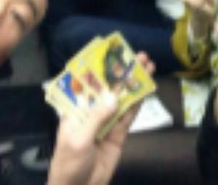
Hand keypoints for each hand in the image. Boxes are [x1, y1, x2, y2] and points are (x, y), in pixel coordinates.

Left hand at [47, 52, 153, 184]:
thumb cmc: (69, 164)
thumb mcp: (78, 139)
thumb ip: (96, 117)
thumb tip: (113, 96)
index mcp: (76, 109)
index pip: (88, 83)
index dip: (102, 68)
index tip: (115, 53)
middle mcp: (92, 111)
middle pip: (109, 88)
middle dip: (123, 72)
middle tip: (139, 57)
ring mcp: (107, 121)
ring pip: (122, 99)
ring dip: (134, 83)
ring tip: (148, 66)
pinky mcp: (119, 133)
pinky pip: (130, 115)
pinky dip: (138, 102)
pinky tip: (147, 88)